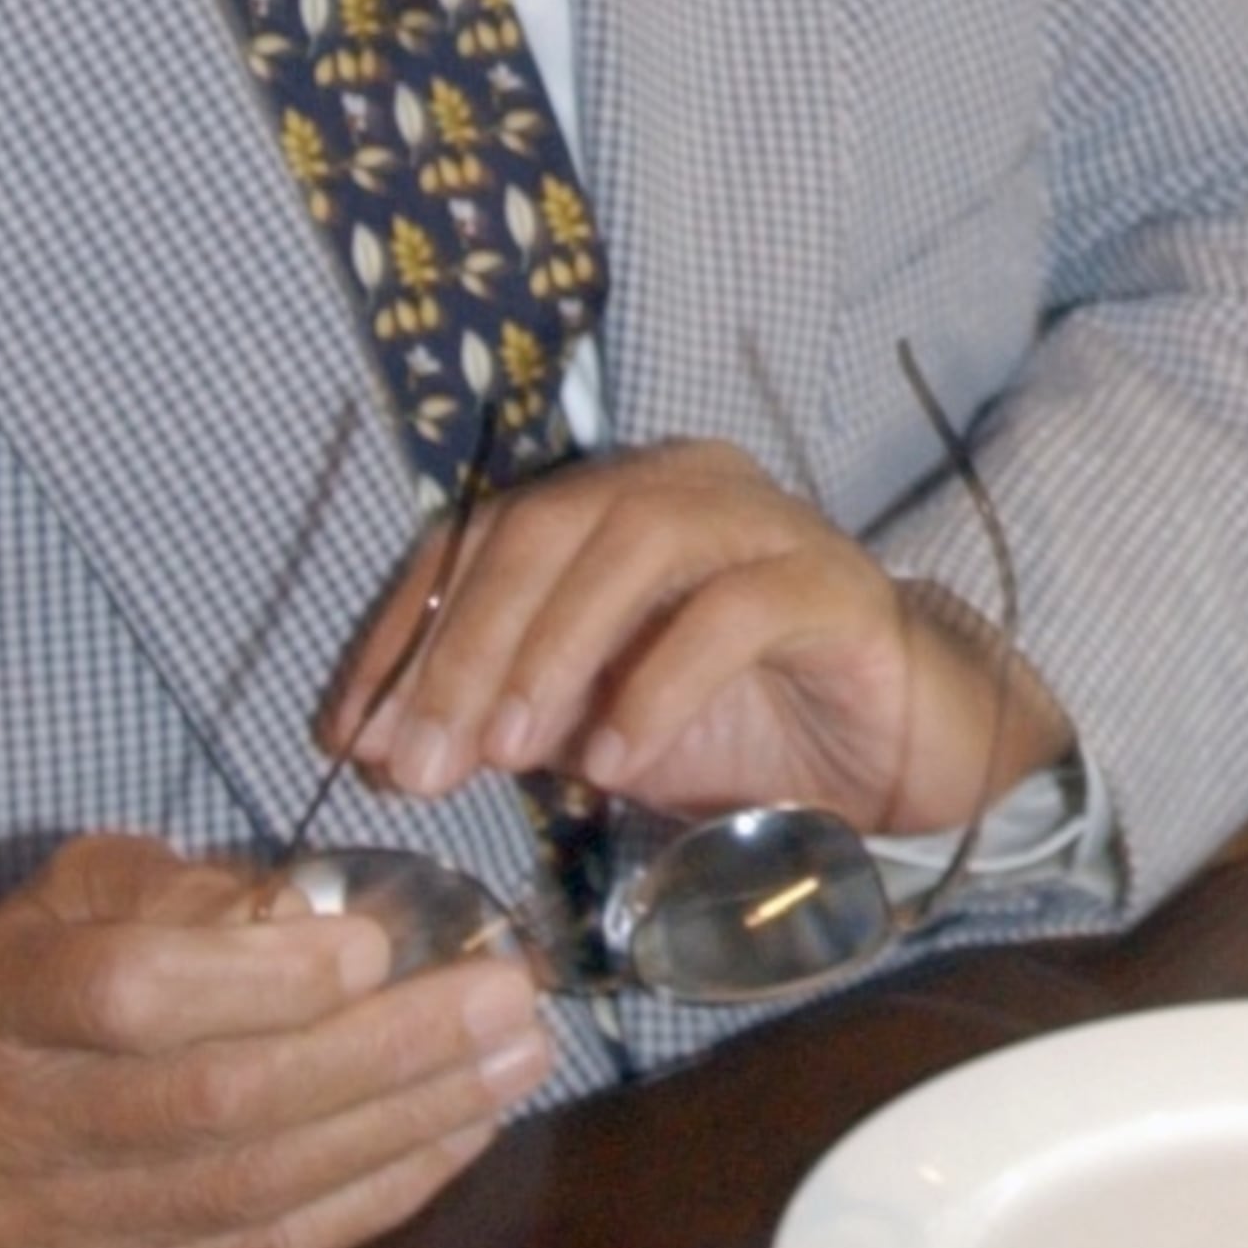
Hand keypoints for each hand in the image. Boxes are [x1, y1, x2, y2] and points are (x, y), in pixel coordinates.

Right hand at [0, 837, 550, 1247]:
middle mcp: (11, 1132)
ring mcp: (57, 1235)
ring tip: (514, 1062)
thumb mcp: (77, 899)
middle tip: (508, 999)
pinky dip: (378, 1193)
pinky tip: (458, 1136)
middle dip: (387, 1051)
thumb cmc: (28, 989)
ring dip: (410, 1124)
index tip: (379, 944)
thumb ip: (185, 891)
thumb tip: (315, 916)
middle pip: (220, 1100)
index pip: (131, 996)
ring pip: (258, 1188)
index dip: (263, 977)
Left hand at [318, 443, 1062, 838]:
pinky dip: (660, 682)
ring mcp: (765, 525)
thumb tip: (380, 743)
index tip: (350, 734)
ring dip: (552, 649)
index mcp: (615, 501)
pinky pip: (735, 611)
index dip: (406, 628)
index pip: (482, 534)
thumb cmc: (739, 723)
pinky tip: (615, 762)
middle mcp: (685, 485)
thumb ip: (500, 717)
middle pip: (547, 528)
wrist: (897, 752)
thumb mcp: (588, 725)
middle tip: (415, 761)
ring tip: (505, 755)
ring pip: (636, 544)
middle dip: (465, 647)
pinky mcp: (831, 585)